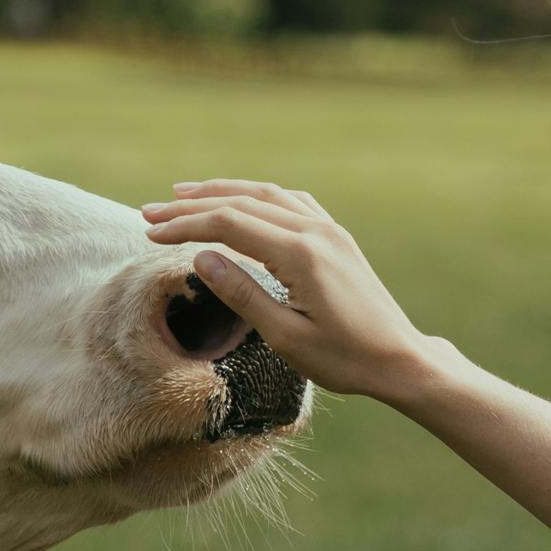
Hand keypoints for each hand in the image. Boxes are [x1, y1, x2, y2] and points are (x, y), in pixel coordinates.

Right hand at [139, 180, 436, 398]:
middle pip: (242, 203)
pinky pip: (290, 202)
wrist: (399, 358)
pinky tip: (240, 200)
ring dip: (222, 192)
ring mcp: (329, 230)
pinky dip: (256, 196)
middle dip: (193, 206)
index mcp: (301, 254)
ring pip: (266, 195)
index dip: (185, 226)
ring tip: (183, 194)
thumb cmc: (344, 358)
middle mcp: (316, 231)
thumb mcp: (285, 337)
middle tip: (150, 213)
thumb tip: (200, 258)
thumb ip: (242, 293)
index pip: (229, 225)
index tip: (150, 233)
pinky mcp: (336, 237)